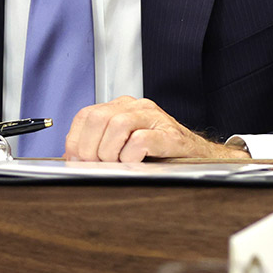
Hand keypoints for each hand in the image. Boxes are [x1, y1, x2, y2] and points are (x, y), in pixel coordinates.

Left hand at [59, 96, 252, 161]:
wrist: (200, 157)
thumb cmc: (161, 154)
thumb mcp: (125, 145)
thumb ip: (100, 146)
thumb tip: (73, 158)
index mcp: (123, 107)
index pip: (87, 114)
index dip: (75, 139)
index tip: (76, 158)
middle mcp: (138, 107)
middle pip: (99, 117)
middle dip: (90, 147)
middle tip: (97, 165)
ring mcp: (155, 118)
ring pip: (117, 125)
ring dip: (110, 152)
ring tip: (117, 164)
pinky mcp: (169, 135)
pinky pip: (140, 141)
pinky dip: (130, 156)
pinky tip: (135, 162)